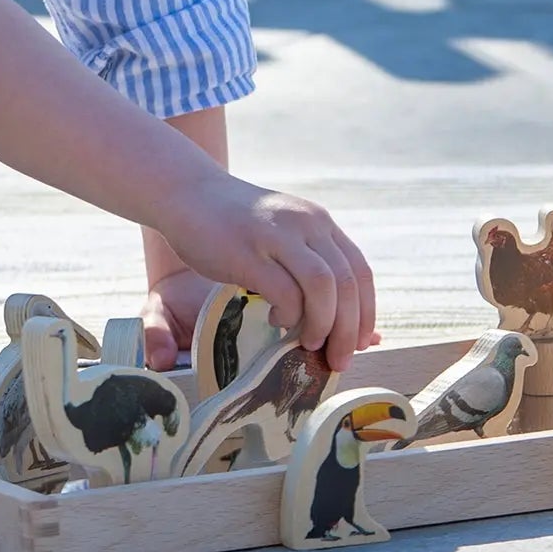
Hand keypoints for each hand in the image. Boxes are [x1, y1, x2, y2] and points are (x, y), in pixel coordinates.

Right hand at [154, 176, 379, 373]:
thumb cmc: (234, 223)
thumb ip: (308, 264)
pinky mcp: (247, 252)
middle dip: (349, 331)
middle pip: (347, 284)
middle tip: (338, 360)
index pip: (360, 271)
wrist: (186, 191)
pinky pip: (283, 292)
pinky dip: (287, 315)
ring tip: (309, 343)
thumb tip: (342, 316)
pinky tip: (274, 319)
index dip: (366, 313)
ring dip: (323, 325)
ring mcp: (275, 236)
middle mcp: (304, 224)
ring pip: (322, 287)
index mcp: (318, 222)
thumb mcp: (282, 233)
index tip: (361, 344)